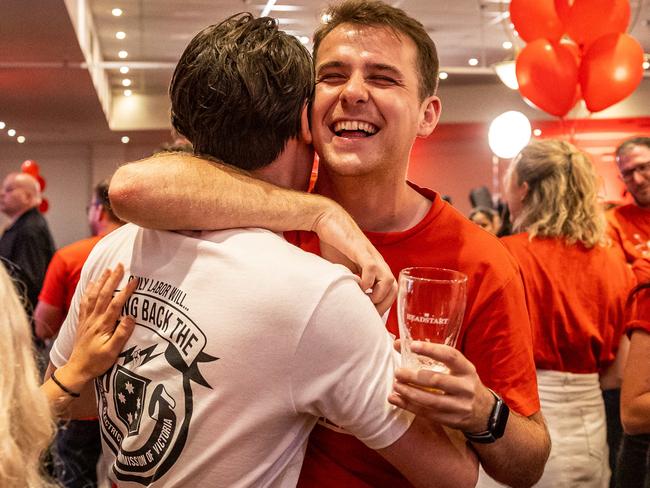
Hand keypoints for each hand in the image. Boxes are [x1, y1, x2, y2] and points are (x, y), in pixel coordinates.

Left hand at [66, 264, 138, 382]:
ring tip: (107, 270)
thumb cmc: (97, 362)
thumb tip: (131, 317)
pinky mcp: (82, 322)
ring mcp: (87, 320)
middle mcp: (93, 319)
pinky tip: (91, 285)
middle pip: (103, 295)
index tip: (134, 280)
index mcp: (103, 325)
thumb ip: (121, 334)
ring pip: (93, 296)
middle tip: (120, 266)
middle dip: (112, 279)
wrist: (77, 370)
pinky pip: (84, 303)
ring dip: (100, 282)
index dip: (125, 291)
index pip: (115, 304)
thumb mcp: (112, 352)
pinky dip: (88, 291)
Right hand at [313, 202, 396, 314]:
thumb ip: (349, 281)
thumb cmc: (335, 244)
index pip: (390, 291)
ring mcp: (370, 256)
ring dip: (377, 295)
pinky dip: (367, 281)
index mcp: (375, 267)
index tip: (368, 315)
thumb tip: (346, 302)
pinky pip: (372, 268)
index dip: (382, 306)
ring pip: (388, 280)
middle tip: (366, 311)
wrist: (328, 219)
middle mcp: (377, 262)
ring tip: (363, 299)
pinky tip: (356, 284)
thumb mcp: (343, 268)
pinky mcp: (360, 250)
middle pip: (393, 288)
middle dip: (382, 304)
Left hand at [388, 340, 495, 432]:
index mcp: (467, 369)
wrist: (484, 413)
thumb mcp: (456, 369)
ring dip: (409, 393)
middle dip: (413, 376)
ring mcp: (460, 406)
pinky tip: (396, 400)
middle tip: (398, 372)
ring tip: (395, 386)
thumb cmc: (463, 383)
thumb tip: (397, 344)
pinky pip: (427, 414)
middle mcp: (466, 387)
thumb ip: (431, 357)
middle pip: (436, 380)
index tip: (412, 346)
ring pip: (431, 400)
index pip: (450, 356)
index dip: (431, 350)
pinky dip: (409, 406)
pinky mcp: (452, 420)